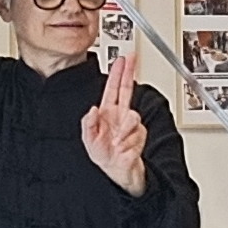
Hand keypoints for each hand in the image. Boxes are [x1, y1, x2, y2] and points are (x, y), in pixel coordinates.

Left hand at [82, 55, 146, 196]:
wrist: (117, 170)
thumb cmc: (103, 154)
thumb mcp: (88, 139)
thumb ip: (88, 123)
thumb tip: (93, 109)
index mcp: (107, 112)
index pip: (113, 88)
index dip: (117, 73)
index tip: (121, 60)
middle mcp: (120, 114)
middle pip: (127, 88)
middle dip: (129, 72)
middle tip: (132, 58)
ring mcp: (131, 124)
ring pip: (132, 116)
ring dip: (123, 131)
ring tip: (117, 141)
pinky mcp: (140, 134)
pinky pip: (135, 133)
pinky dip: (127, 142)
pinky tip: (124, 147)